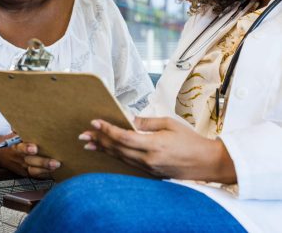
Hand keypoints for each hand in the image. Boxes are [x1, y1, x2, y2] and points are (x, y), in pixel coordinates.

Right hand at [0, 135, 59, 178]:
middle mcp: (19, 158)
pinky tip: (55, 172)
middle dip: (44, 163)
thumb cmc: (11, 140)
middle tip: (56, 162)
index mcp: (15, 146)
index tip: (34, 148)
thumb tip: (34, 118)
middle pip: (31, 162)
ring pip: (34, 171)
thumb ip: (23, 130)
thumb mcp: (14, 133)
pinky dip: (45, 174)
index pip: (20, 148)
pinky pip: (36, 175)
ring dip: (46, 170)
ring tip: (57, 167)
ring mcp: (22, 167)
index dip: (27, 148)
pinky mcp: (25, 173)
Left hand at [79, 116, 236, 182]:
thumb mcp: (170, 123)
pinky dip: (117, 157)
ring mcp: (150, 169)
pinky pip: (129, 164)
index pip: (123, 137)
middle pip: (118, 149)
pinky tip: (109, 152)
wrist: (208, 162)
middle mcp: (149, 159)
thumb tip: (130, 119)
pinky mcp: (152, 173)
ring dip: (104, 150)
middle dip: (99, 140)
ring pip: (121, 158)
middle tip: (83, 134)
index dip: (107, 129)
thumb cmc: (191, 140)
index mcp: (154, 145)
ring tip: (90, 143)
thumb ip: (147, 122)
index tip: (95, 122)